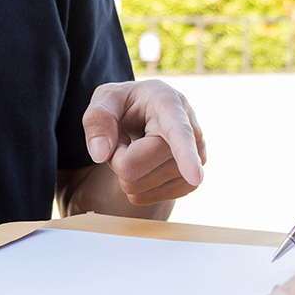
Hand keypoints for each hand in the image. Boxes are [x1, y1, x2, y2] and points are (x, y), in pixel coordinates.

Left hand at [82, 80, 205, 204]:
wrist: (148, 112)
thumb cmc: (128, 103)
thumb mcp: (106, 97)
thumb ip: (97, 119)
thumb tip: (101, 154)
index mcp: (170, 105)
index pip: (179, 133)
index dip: (186, 156)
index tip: (194, 176)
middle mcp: (191, 132)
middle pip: (136, 166)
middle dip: (117, 157)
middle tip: (125, 137)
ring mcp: (197, 160)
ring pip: (143, 186)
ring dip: (129, 172)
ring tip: (137, 147)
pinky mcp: (191, 182)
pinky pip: (153, 197)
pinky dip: (139, 187)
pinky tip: (143, 167)